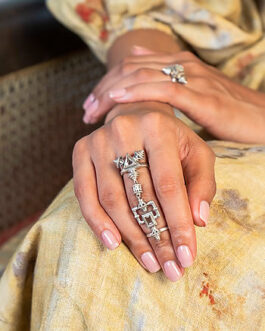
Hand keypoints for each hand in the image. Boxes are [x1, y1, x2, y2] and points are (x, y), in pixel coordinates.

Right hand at [73, 101, 215, 281]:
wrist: (137, 115)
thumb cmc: (172, 139)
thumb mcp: (197, 154)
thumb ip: (203, 184)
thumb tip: (198, 220)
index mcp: (158, 127)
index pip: (168, 184)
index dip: (178, 224)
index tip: (186, 256)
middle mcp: (124, 130)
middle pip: (139, 194)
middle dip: (156, 236)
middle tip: (169, 266)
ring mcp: (98, 140)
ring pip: (112, 199)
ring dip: (131, 236)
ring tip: (148, 261)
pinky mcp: (80, 151)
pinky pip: (84, 194)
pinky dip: (97, 222)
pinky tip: (113, 243)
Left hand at [83, 48, 264, 143]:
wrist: (264, 119)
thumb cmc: (230, 113)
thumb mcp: (196, 98)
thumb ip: (171, 89)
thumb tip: (146, 78)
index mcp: (179, 66)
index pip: (133, 67)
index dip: (107, 84)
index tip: (91, 106)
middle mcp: (183, 67)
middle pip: (131, 69)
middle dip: (103, 89)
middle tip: (86, 111)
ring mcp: (193, 79)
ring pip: (141, 76)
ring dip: (112, 92)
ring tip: (93, 111)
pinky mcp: (203, 97)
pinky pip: (164, 89)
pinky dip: (137, 93)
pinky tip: (118, 101)